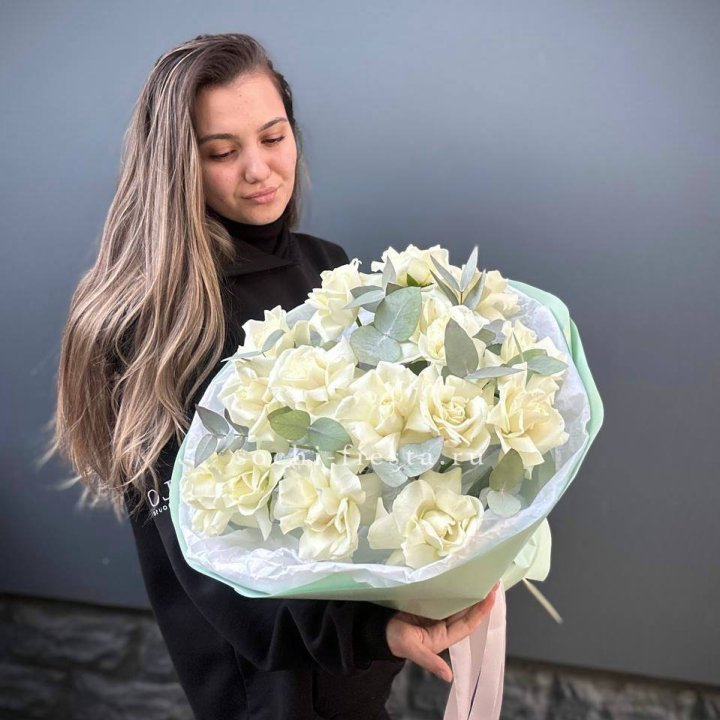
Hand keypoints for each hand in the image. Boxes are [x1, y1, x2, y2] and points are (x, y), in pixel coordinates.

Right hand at [385, 581, 499, 683]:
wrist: (379, 630)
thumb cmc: (396, 640)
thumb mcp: (413, 650)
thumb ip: (430, 662)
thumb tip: (448, 677)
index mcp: (443, 637)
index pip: (468, 624)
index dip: (480, 612)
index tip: (491, 597)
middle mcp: (443, 625)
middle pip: (466, 612)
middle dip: (480, 599)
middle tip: (492, 581)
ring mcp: (436, 614)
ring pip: (458, 603)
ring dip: (469, 592)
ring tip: (480, 577)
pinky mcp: (428, 604)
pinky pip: (446, 596)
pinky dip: (454, 588)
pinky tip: (459, 578)